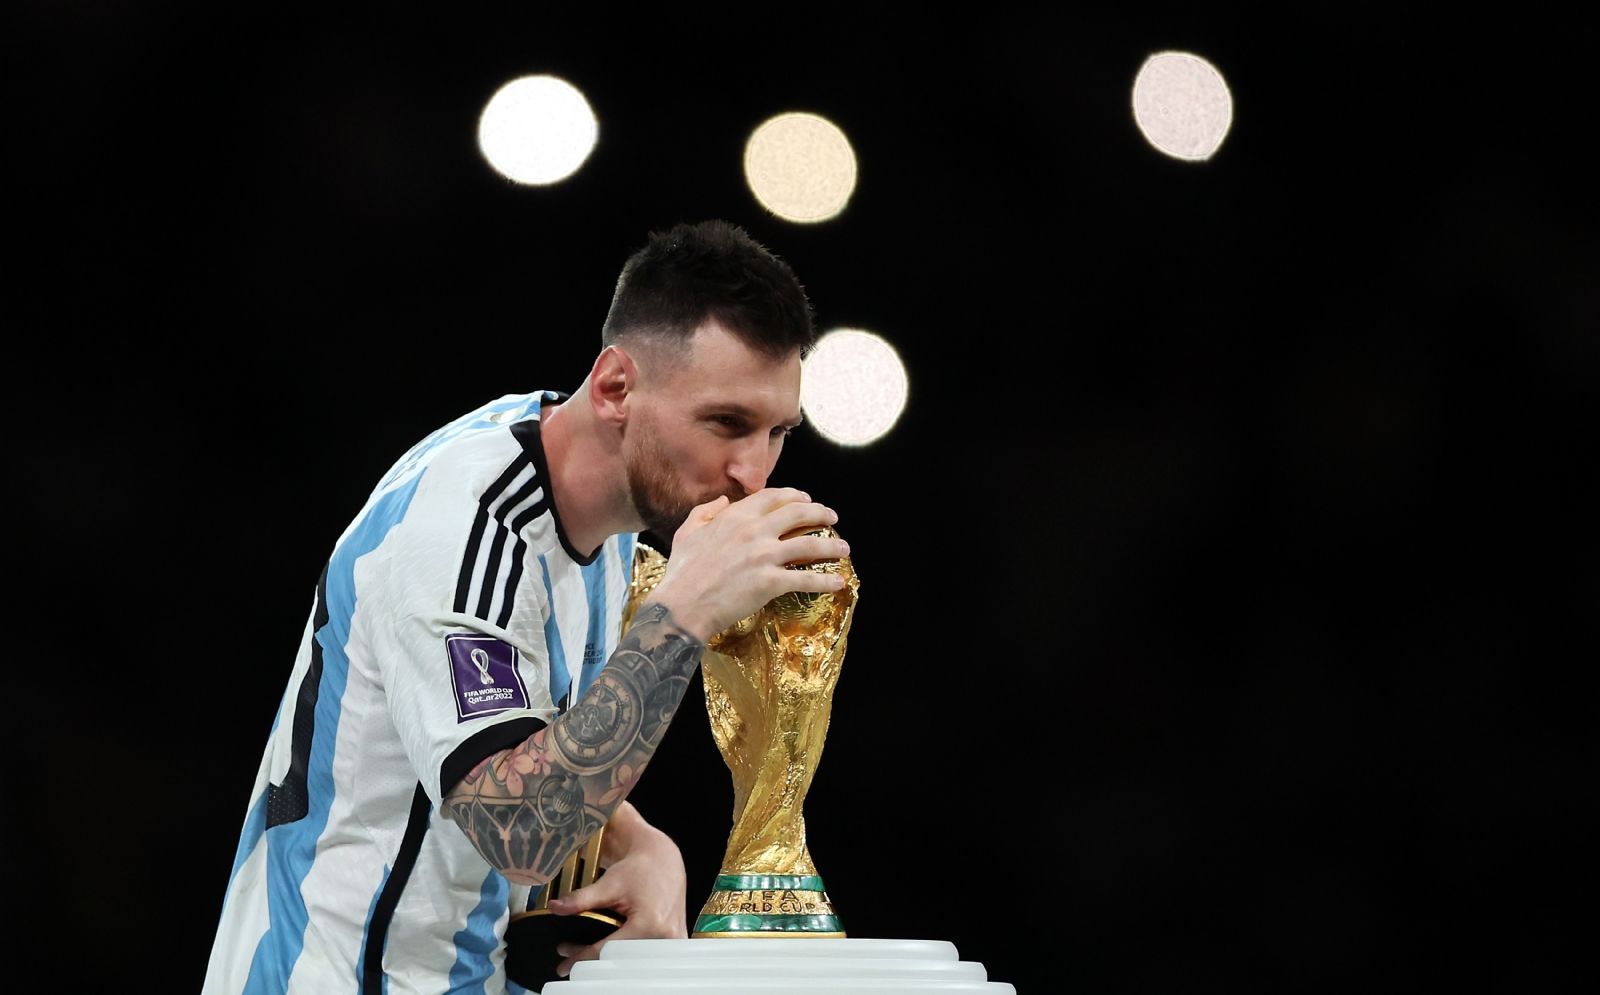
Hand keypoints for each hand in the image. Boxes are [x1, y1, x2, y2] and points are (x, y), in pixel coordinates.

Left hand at [547, 803, 686, 976]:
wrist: (664, 860)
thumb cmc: (639, 868)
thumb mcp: (609, 883)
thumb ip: (581, 899)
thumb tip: (556, 908)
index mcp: (650, 923)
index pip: (609, 950)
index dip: (583, 958)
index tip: (565, 966)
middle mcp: (664, 936)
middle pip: (621, 961)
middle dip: (592, 962)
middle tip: (570, 960)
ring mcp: (672, 941)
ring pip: (633, 962)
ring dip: (609, 962)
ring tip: (585, 957)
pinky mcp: (675, 941)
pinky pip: (647, 956)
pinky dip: (626, 957)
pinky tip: (609, 955)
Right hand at [648, 488, 848, 640]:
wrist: (682, 605)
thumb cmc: (682, 572)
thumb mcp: (687, 532)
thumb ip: (705, 512)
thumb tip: (723, 500)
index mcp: (735, 517)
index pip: (772, 497)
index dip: (794, 495)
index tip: (806, 499)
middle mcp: (754, 531)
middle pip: (798, 514)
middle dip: (820, 513)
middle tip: (832, 518)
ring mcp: (764, 556)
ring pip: (809, 544)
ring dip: (831, 546)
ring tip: (844, 549)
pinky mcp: (770, 582)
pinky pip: (805, 579)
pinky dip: (825, 581)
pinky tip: (838, 583)